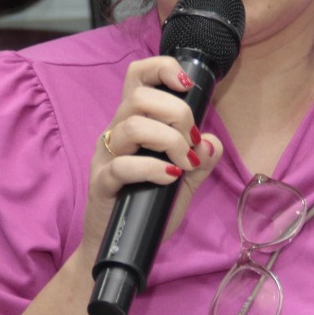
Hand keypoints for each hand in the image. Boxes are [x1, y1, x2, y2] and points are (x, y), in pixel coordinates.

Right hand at [78, 55, 224, 260]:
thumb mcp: (184, 182)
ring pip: (133, 126)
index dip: (162, 68)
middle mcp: (116, 133)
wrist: (120, 246)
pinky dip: (153, 168)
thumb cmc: (149, 207)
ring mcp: (106, 157)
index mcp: (134, 122)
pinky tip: (170, 177)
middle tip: (192, 142)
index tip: (187, 85)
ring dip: (169, 140)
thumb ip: (200, 161)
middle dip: (177, 113)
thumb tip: (212, 143)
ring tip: (184, 163)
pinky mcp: (102, 183)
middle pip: (139, 97)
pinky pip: (123, 165)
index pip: (138, 76)